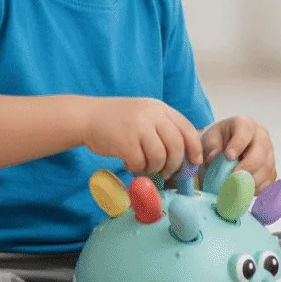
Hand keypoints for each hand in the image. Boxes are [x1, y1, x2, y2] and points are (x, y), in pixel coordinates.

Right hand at [81, 97, 202, 179]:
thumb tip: (185, 154)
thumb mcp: (145, 114)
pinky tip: (129, 164)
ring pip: (160, 157)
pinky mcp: (125, 142)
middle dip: (175, 164)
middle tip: (167, 173)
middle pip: (176, 146)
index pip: (186, 128)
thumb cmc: (117, 120)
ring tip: (144, 167)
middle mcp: (152, 115)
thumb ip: (163, 127)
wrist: (86, 116)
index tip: (194, 162)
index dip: (194, 148)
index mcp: (160, 108)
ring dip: (155, 168)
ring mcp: (138, 127)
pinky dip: (137, 169)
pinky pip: (140, 164)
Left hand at [201, 116, 276, 191]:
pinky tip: (243, 189)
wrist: (225, 151)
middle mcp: (261, 137)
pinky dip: (256, 188)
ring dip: (250, 180)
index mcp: (245, 125)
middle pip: (261, 152)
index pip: (245, 131)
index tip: (228, 156)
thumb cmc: (218, 143)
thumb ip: (211, 148)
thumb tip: (214, 159)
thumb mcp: (209, 140)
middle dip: (247, 166)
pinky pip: (268, 182)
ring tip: (234, 186)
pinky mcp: (271, 170)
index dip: (238, 144)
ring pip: (266, 169)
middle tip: (232, 177)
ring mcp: (269, 154)